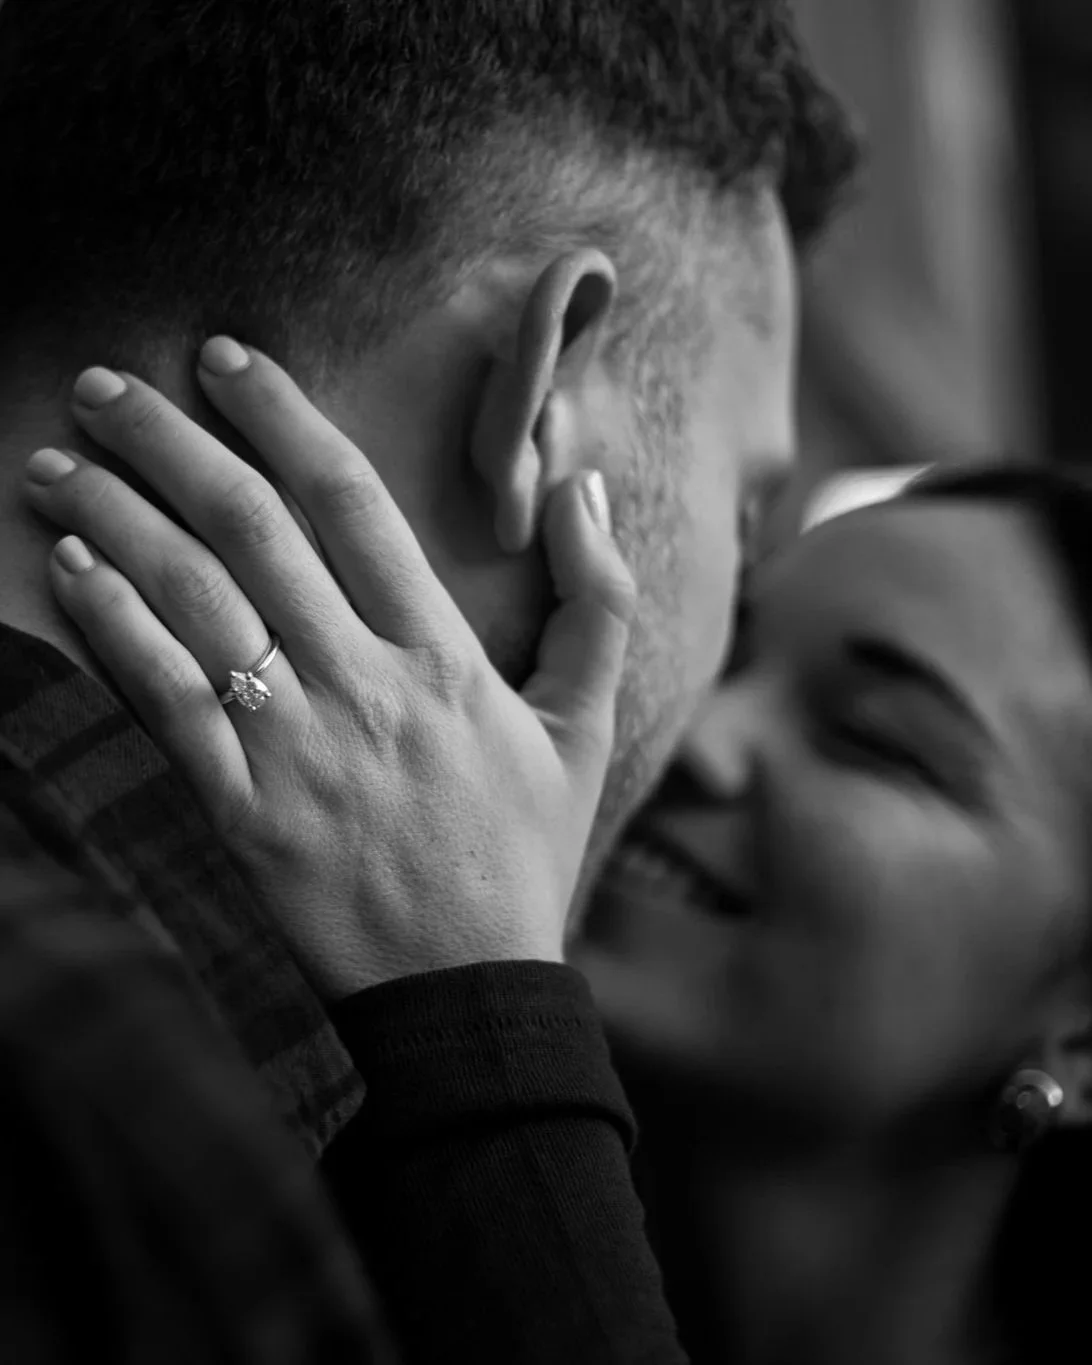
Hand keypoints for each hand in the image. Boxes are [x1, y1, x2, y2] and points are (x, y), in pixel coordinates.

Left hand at [23, 340, 634, 998]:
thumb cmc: (523, 848)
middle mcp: (363, 683)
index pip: (351, 501)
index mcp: (442, 654)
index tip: (223, 359)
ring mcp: (298, 748)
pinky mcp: (242, 812)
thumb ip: (600, 598)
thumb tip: (587, 482)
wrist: (467, 989)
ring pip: (195, 602)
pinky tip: (68, 569)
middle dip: (170, 443)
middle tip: (106, 386)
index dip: (282, 416)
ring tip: (59, 463)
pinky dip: (113, 628)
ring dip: (119, 519)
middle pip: (253, 529)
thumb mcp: (588, 723)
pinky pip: (165, 701)